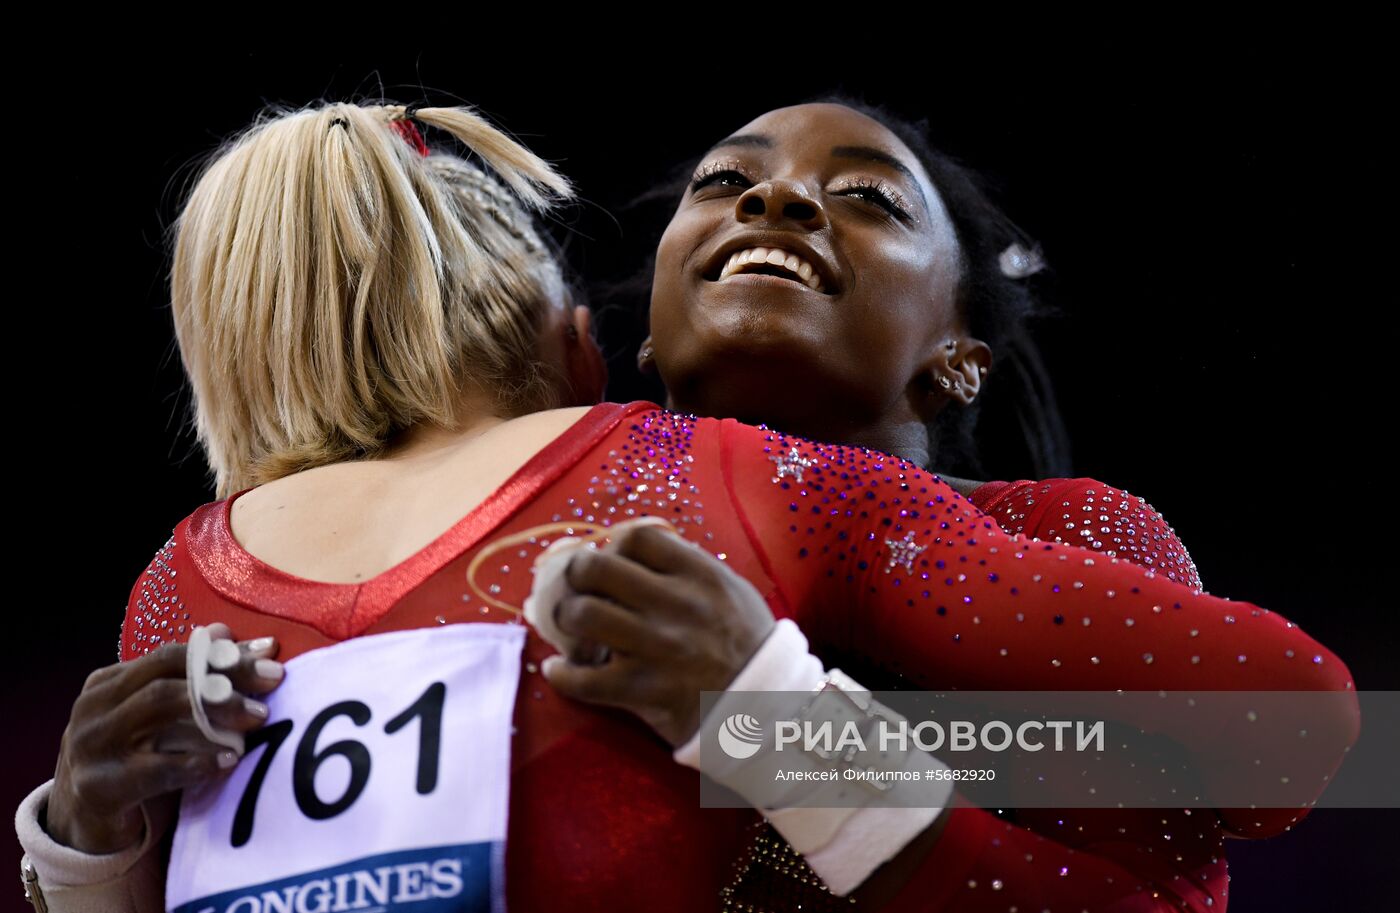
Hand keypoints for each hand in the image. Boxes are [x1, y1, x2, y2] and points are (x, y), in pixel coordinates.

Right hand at [47, 623, 284, 853]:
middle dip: (225, 676)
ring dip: (216, 711)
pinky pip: (155, 770)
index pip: (171, 656)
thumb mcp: (152, 718)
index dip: (222, 652)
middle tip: (274, 681)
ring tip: (259, 717)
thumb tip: (224, 631)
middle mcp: (94, 707)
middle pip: (166, 677)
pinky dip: (197, 762)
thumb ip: (185, 678)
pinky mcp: (98, 788)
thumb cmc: (128, 760)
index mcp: (107, 683)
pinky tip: (230, 761)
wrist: (80, 821)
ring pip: (158, 709)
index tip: (270, 652)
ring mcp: (91, 747)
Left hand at [540, 520, 775, 746]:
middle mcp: (678, 605)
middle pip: (597, 568)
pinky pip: (584, 679)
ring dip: (566, 620)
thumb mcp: (731, 591)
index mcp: (701, 575)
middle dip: (577, 576)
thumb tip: (633, 547)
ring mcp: (659, 648)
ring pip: (583, 616)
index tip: (613, 561)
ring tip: (571, 627)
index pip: (637, 536)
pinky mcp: (645, 691)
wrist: (768, 709)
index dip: (614, 545)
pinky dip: (562, 674)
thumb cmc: (747, 646)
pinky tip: (560, 671)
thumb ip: (687, 566)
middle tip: (579, 589)